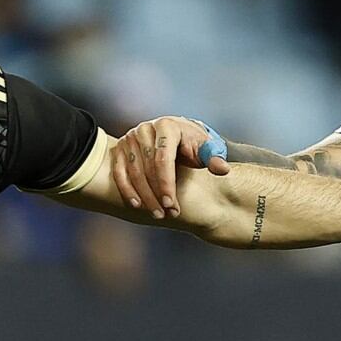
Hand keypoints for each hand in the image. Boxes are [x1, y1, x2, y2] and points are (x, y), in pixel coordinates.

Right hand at [109, 116, 229, 218]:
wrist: (176, 136)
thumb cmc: (193, 145)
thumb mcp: (206, 148)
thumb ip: (214, 158)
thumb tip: (222, 169)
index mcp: (168, 126)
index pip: (163, 159)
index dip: (166, 184)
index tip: (171, 205)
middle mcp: (145, 129)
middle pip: (146, 167)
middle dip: (156, 194)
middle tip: (166, 214)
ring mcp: (130, 138)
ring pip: (133, 172)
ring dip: (143, 196)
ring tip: (156, 214)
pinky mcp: (120, 148)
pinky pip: (119, 172)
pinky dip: (126, 189)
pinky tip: (137, 205)